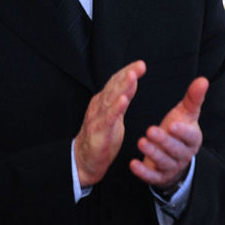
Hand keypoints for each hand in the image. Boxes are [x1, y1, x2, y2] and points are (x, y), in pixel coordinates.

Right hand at [74, 60, 144, 187]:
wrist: (84, 160)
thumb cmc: (101, 135)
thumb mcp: (114, 113)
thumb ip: (122, 97)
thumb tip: (133, 80)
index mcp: (103, 101)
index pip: (115, 82)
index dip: (127, 72)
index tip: (141, 64)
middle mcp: (99, 106)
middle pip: (113, 86)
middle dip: (127, 74)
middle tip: (140, 65)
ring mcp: (98, 118)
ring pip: (111, 99)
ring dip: (122, 86)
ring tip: (132, 76)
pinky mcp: (99, 131)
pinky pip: (108, 118)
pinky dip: (116, 108)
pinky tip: (124, 100)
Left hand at [129, 76, 207, 192]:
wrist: (174, 156)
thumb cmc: (179, 129)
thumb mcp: (186, 113)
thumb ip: (193, 98)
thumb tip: (203, 79)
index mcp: (193, 138)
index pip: (189, 136)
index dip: (181, 132)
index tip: (172, 125)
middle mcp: (184, 154)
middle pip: (175, 149)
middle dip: (163, 141)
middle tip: (150, 130)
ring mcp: (172, 167)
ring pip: (163, 162)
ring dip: (152, 153)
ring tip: (141, 142)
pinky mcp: (160, 177)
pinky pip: (152, 177)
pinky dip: (143, 172)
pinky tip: (133, 164)